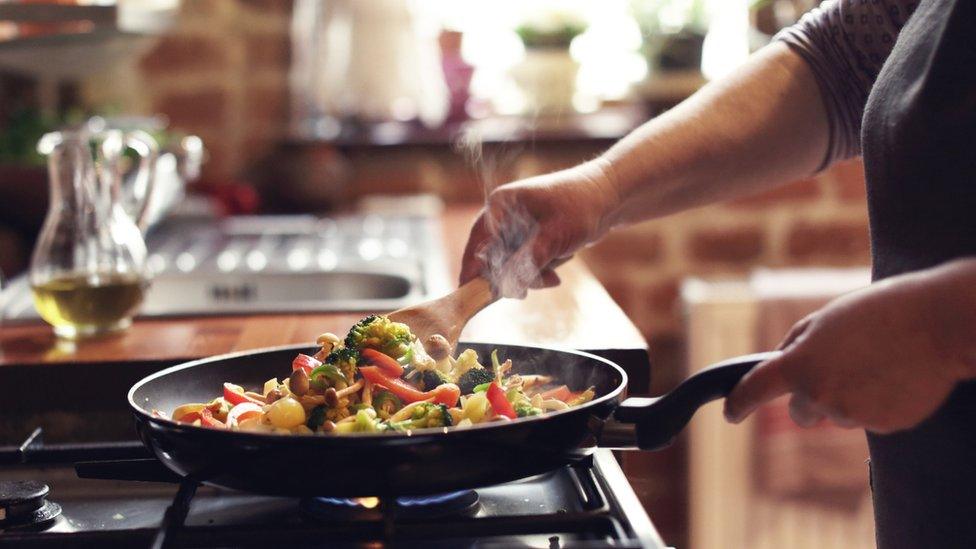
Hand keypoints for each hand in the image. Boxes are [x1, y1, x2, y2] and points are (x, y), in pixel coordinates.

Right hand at [460, 159, 619, 297]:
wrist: (609, 198)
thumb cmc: (581, 207)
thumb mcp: (553, 237)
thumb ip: (528, 262)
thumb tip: (507, 288)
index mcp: (500, 205)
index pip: (477, 244)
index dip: (473, 271)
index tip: (469, 294)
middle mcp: (503, 215)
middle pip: (492, 258)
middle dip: (513, 276)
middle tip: (525, 293)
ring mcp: (516, 227)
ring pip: (510, 265)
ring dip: (531, 275)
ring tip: (554, 274)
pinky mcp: (529, 238)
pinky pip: (525, 263)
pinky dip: (539, 270)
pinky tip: (557, 269)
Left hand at [724, 271, 971, 433]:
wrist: (937, 325)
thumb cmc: (878, 312)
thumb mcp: (823, 318)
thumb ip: (796, 345)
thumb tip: (781, 364)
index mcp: (800, 365)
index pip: (755, 390)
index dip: (738, 404)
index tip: (731, 413)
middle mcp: (821, 395)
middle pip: (801, 412)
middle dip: (810, 396)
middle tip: (837, 369)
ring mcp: (853, 415)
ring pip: (837, 413)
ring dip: (847, 395)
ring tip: (876, 362)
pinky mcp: (884, 425)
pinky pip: (868, 417)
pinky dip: (875, 402)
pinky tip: (894, 376)